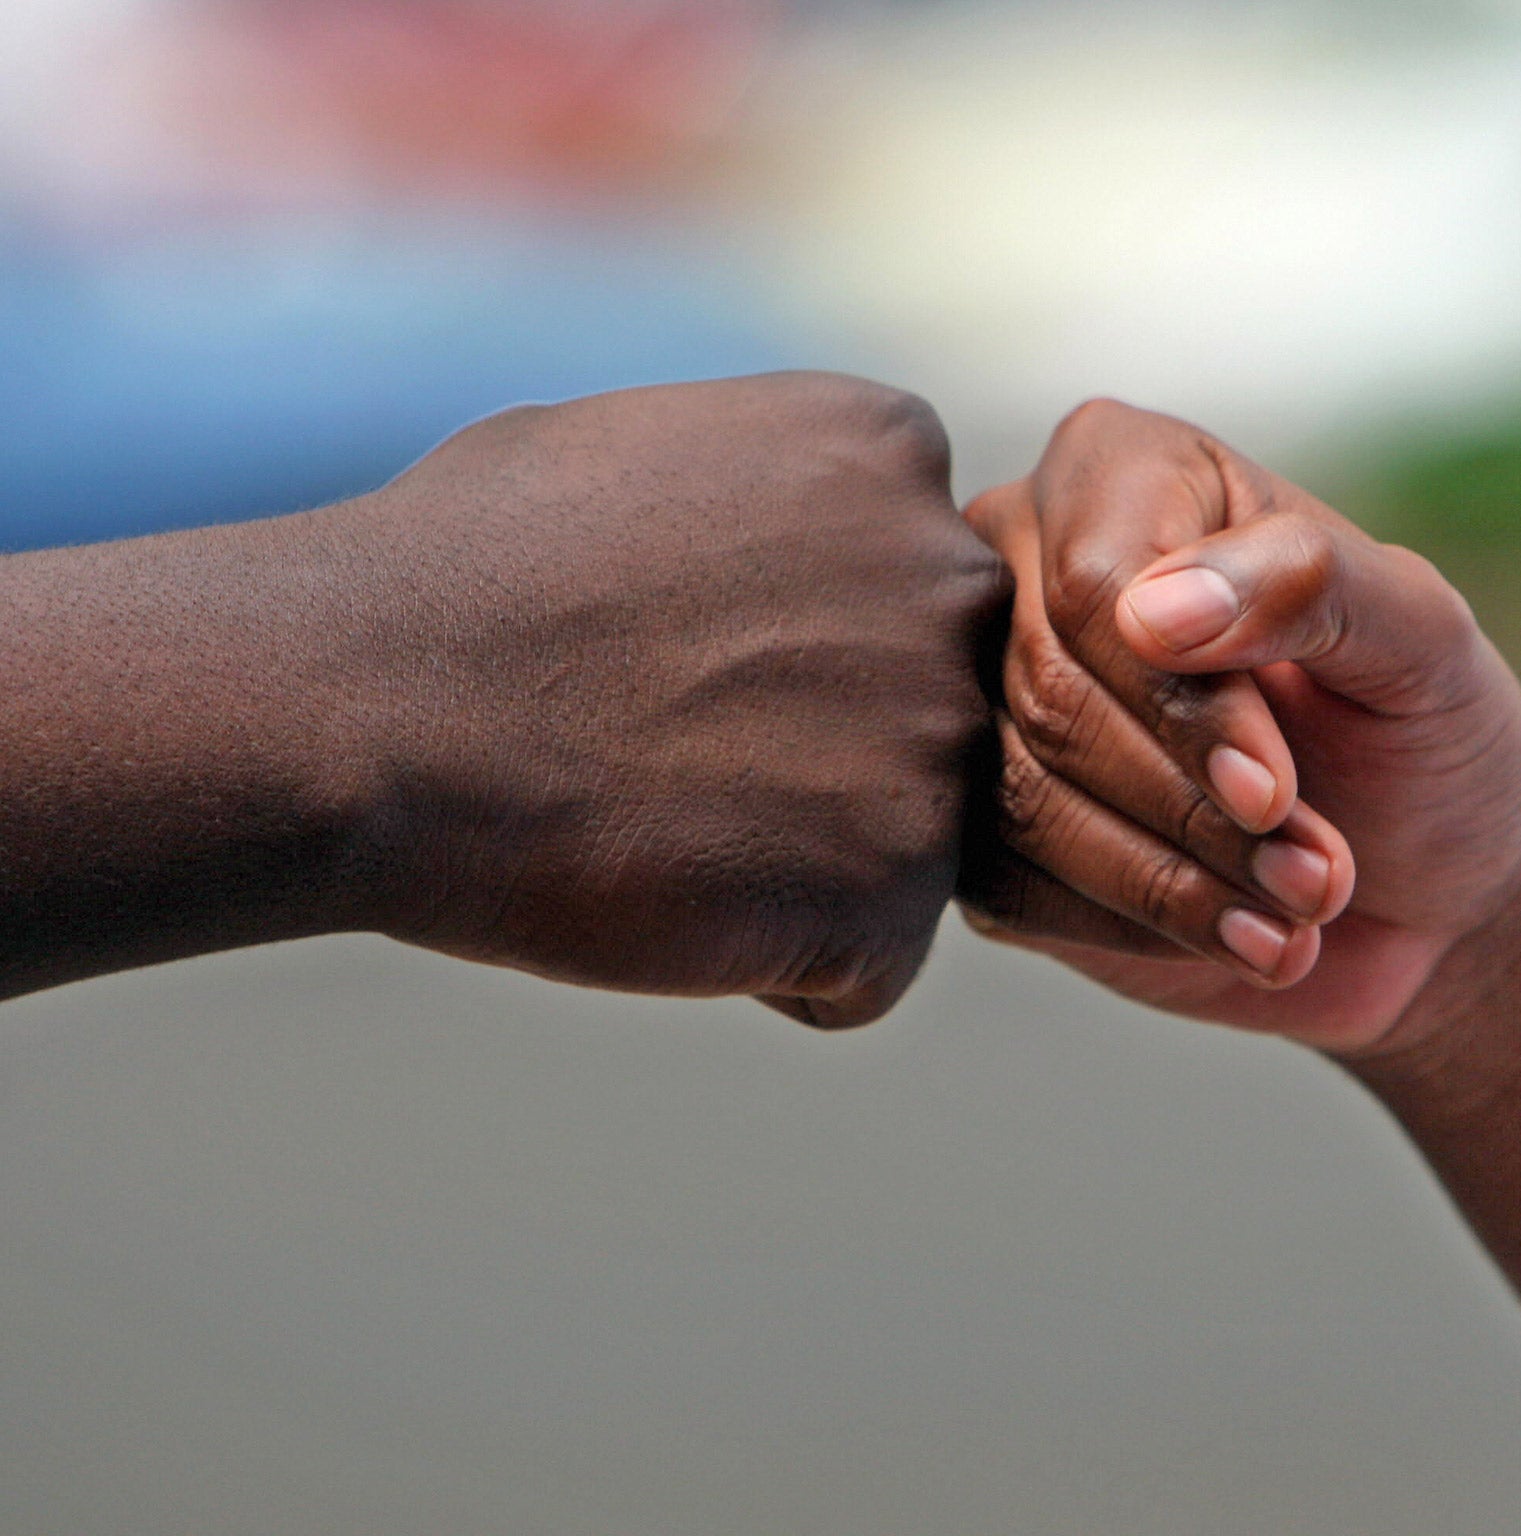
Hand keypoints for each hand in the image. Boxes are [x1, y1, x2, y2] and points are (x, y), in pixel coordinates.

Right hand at [334, 374, 1004, 1025]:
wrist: (369, 703)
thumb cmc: (460, 574)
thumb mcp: (644, 451)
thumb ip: (773, 491)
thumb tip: (793, 537)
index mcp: (890, 452)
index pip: (906, 587)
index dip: (789, 649)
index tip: (681, 659)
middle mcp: (949, 579)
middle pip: (922, 710)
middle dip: (822, 750)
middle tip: (671, 751)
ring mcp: (942, 732)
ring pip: (904, 840)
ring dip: (797, 859)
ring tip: (660, 819)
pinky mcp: (905, 883)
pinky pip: (870, 966)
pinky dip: (778, 966)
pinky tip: (673, 899)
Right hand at [959, 400, 1520, 1056]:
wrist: (1430, 885)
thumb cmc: (1425, 728)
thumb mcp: (1422, 639)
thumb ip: (1310, 582)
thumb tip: (1152, 613)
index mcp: (1119, 472)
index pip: (1090, 582)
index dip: (1181, 702)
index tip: (1275, 788)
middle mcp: (1025, 565)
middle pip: (1048, 694)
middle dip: (1193, 806)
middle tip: (1319, 874)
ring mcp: (990, 696)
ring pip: (1022, 798)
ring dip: (1173, 881)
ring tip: (1300, 910)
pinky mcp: (985, 825)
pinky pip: (1011, 886)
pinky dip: (1141, 926)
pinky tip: (1241, 938)